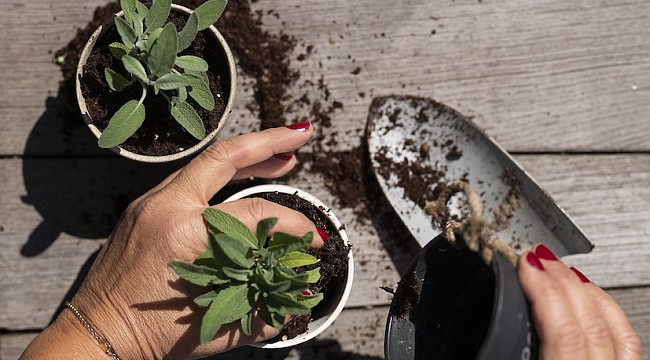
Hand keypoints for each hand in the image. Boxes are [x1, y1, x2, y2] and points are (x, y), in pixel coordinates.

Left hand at [21, 122, 326, 359]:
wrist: (95, 336)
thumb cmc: (149, 337)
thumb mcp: (215, 326)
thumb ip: (263, 310)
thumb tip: (299, 295)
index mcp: (183, 233)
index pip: (253, 213)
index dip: (292, 223)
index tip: (314, 239)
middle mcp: (165, 207)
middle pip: (225, 158)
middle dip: (269, 142)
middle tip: (302, 135)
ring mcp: (151, 203)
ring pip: (208, 164)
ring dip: (249, 157)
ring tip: (283, 157)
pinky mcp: (146, 208)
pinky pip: (191, 179)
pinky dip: (223, 175)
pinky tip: (243, 178)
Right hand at [518, 244, 642, 359]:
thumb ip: (507, 358)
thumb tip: (479, 328)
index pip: (563, 331)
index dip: (543, 291)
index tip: (527, 263)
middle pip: (589, 319)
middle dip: (560, 279)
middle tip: (538, 256)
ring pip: (611, 322)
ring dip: (582, 288)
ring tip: (558, 267)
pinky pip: (626, 338)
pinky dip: (607, 308)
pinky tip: (591, 295)